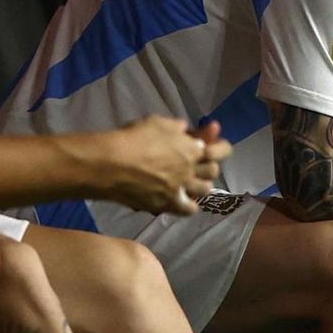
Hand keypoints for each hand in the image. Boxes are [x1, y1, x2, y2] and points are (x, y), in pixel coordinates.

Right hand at [98, 115, 231, 214]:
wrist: (112, 164)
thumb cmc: (132, 138)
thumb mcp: (156, 122)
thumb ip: (176, 127)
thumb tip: (185, 129)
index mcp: (192, 147)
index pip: (220, 149)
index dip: (220, 148)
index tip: (214, 147)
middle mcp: (191, 169)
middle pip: (213, 170)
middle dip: (208, 166)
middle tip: (198, 165)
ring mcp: (181, 188)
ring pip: (205, 190)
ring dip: (201, 185)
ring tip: (191, 182)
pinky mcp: (169, 204)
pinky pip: (189, 209)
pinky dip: (189, 205)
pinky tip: (182, 199)